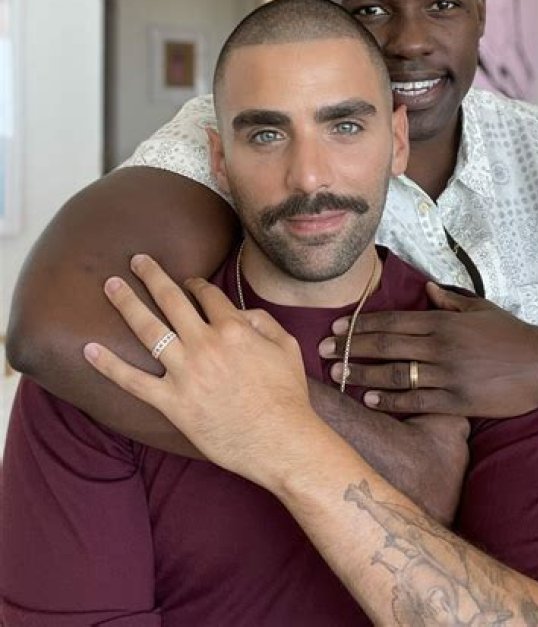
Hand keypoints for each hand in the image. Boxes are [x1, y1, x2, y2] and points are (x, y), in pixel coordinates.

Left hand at [84, 254, 315, 489]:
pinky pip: (133, 381)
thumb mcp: (287, 347)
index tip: (187, 282)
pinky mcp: (172, 402)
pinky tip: (89, 349)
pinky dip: (109, 365)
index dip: (195, 284)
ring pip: (148, 330)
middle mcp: (205, 344)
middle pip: (171, 299)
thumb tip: (242, 313)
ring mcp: (185, 372)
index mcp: (234, 329)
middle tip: (136, 260)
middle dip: (151, 275)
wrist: (279, 440)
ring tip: (110, 285)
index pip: (207, 295)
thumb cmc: (286, 396)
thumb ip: (264, 322)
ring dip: (126, 303)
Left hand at [319, 282, 537, 416]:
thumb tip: (427, 290)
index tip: (336, 329)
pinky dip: (392, 400)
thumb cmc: (514, 336)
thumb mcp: (482, 310)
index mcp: (444, 321)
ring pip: (396, 372)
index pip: (393, 321)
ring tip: (338, 376)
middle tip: (323, 352)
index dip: (361, 325)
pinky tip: (370, 400)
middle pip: (386, 344)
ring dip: (363, 374)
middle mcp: (441, 345)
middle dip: (351, 348)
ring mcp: (448, 374)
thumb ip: (451, 301)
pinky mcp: (457, 401)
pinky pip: (417, 400)